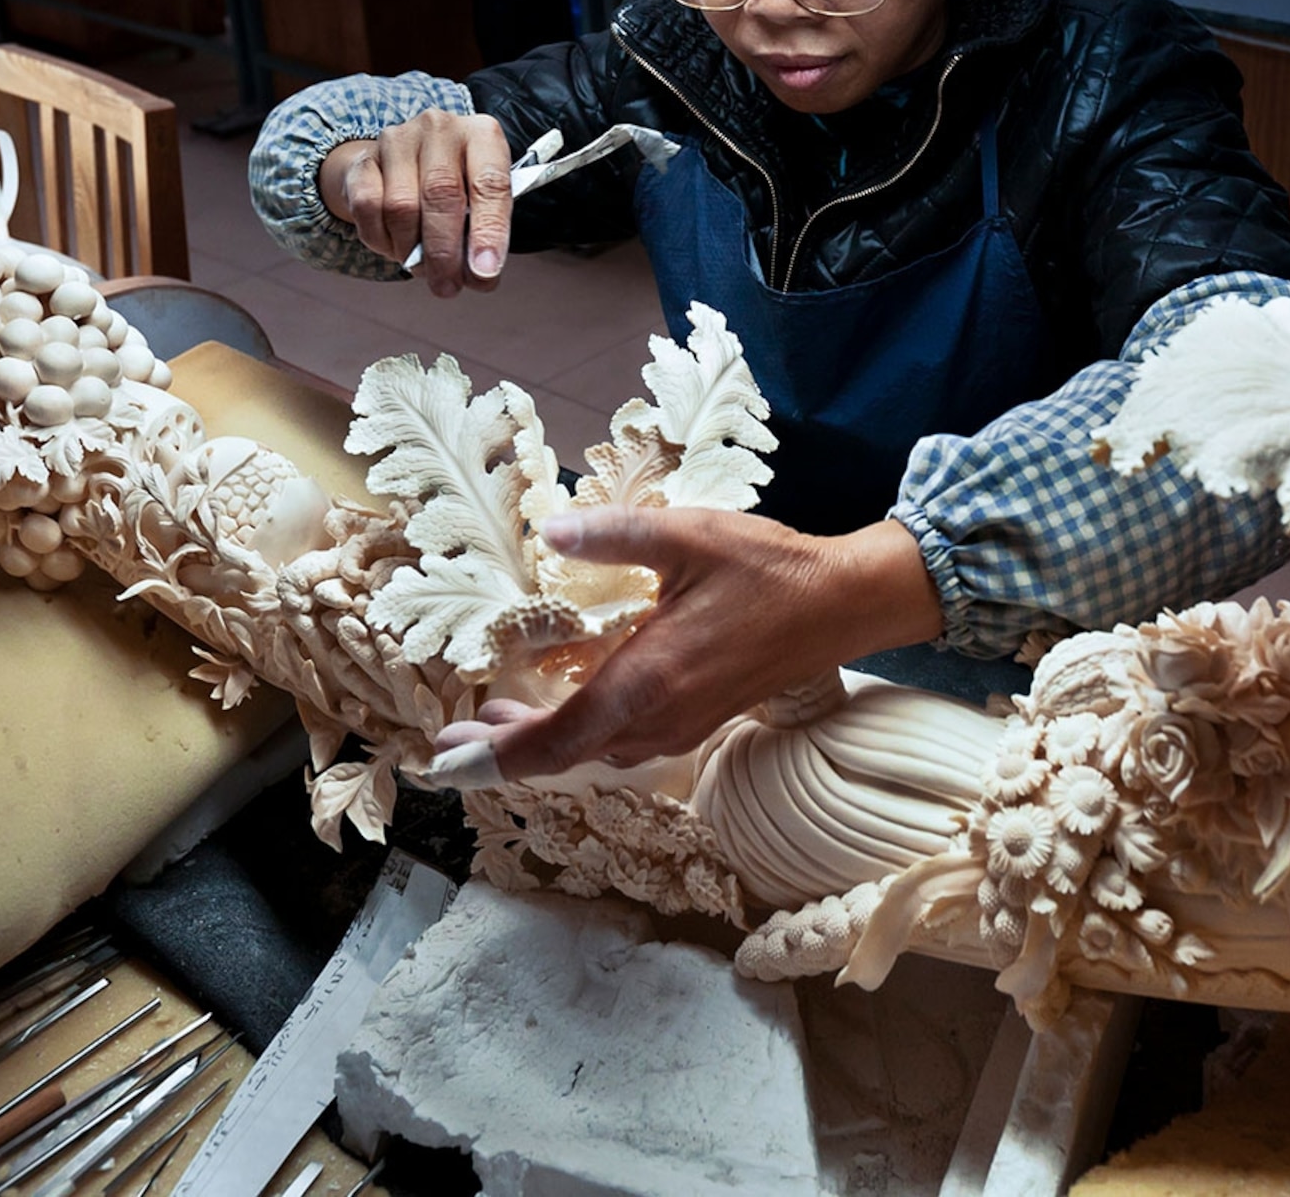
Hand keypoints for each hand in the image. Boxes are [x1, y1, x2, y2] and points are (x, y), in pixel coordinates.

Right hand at [321, 112, 511, 295]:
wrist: (406, 158)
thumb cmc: (455, 183)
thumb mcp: (480, 199)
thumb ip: (483, 234)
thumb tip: (479, 276)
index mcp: (481, 134)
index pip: (491, 183)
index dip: (489, 231)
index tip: (485, 271)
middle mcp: (440, 128)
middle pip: (441, 195)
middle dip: (444, 252)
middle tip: (447, 286)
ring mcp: (399, 139)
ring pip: (401, 207)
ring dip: (411, 251)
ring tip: (422, 268)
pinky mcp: (364, 159)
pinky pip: (367, 208)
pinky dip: (381, 239)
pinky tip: (395, 247)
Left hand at [436, 509, 944, 780]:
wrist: (843, 606)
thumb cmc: (770, 570)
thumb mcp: (688, 537)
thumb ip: (614, 536)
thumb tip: (550, 531)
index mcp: (646, 681)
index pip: (555, 741)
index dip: (494, 757)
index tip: (446, 757)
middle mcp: (658, 718)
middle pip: (565, 754)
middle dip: (504, 751)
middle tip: (453, 738)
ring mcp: (681, 725)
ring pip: (594, 751)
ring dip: (544, 740)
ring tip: (498, 717)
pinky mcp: (697, 720)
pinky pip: (623, 741)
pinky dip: (582, 732)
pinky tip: (569, 703)